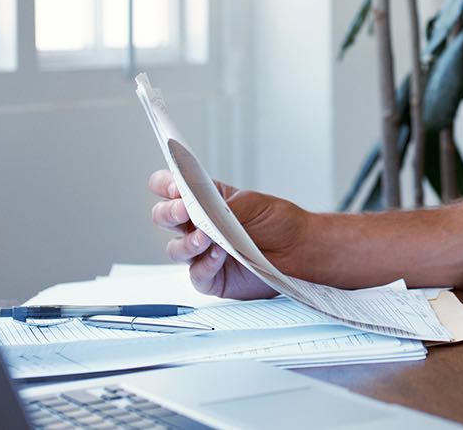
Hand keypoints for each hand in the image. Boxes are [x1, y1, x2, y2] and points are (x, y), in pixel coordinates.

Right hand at [147, 169, 310, 299]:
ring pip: (175, 249)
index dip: (166, 185)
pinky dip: (205, 264)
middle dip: (169, 212)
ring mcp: (201, 252)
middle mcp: (197, 225)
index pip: (169, 187)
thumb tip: (202, 210)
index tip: (176, 186)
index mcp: (202, 200)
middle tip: (184, 209)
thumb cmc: (277, 221)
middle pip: (163, 217)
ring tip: (206, 237)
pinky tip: (219, 255)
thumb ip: (222, 206)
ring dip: (188, 242)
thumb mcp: (250, 203)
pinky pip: (197, 273)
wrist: (298, 248)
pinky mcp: (210, 277)